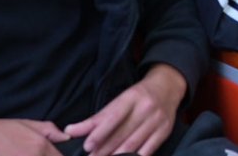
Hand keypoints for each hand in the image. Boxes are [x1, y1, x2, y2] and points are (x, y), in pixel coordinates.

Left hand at [64, 63, 185, 155]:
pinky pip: (149, 149)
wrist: (167, 87)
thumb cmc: (137, 96)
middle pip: (122, 134)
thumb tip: (71, 130)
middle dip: (104, 150)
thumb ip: (96, 119)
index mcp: (131, 98)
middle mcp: (145, 108)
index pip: (113, 117)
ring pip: (134, 144)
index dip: (99, 133)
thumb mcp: (118, 101)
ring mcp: (157, 120)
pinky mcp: (165, 131)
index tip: (87, 146)